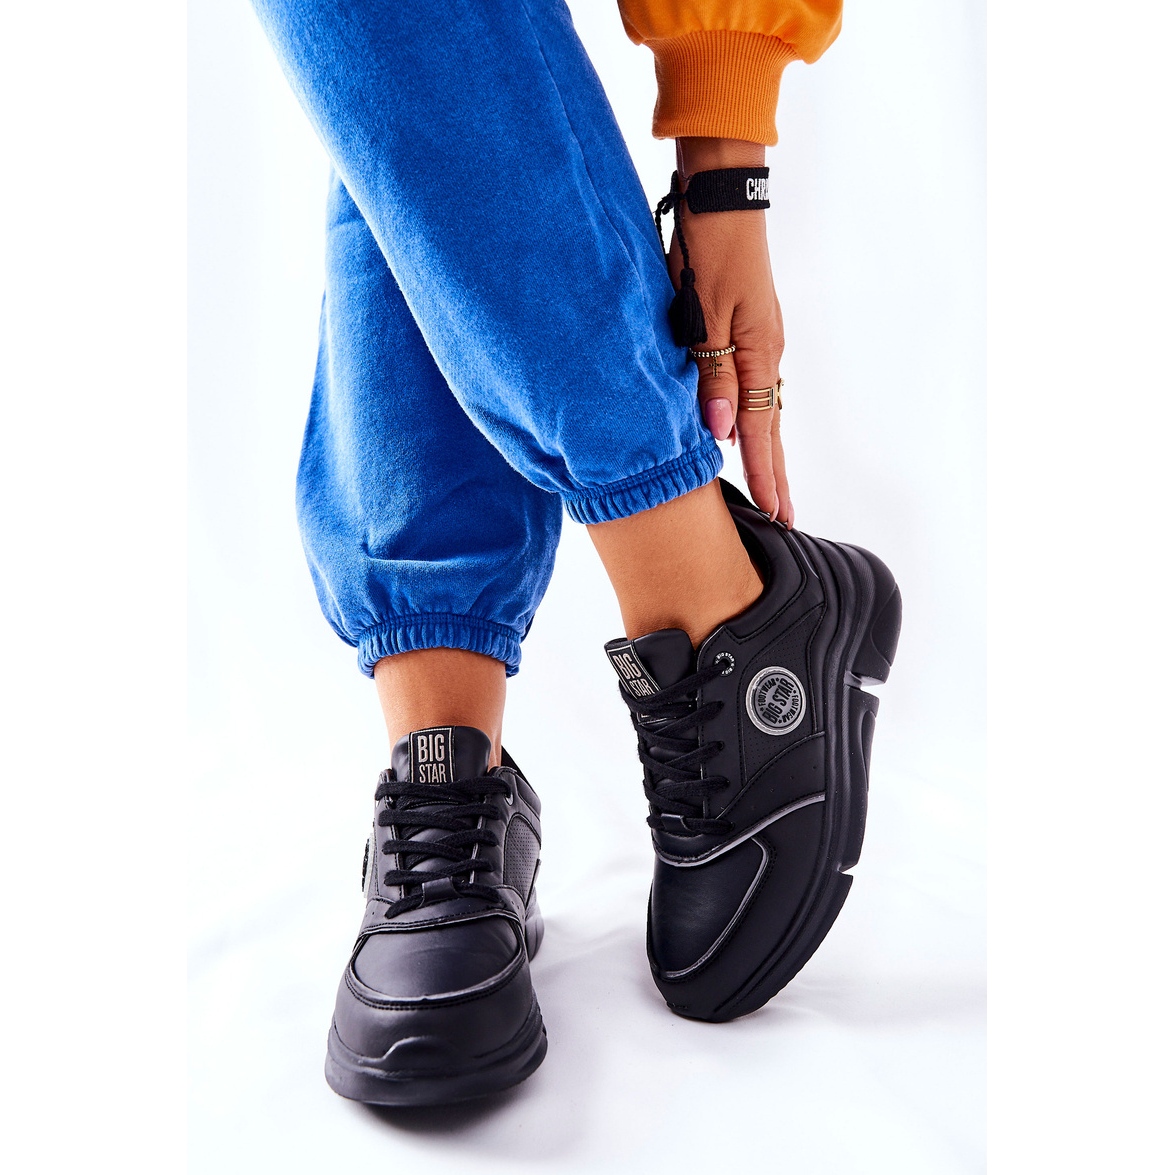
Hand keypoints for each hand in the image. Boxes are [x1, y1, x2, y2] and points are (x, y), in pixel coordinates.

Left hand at [670, 137, 792, 526]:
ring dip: (766, 451)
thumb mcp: (703, 314)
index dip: (765, 474)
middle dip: (776, 474)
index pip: (763, 429)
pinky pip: (752, 385)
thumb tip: (723, 432)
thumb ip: (712, 374)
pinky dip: (753, 418)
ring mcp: (759, 339)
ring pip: (763, 408)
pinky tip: (745, 430)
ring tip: (770, 488)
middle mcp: (765, 351)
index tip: (775, 514)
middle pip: (771, 426)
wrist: (720, 196)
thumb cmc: (709, 250)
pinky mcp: (747, 327)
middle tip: (784, 517)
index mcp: (758, 352)